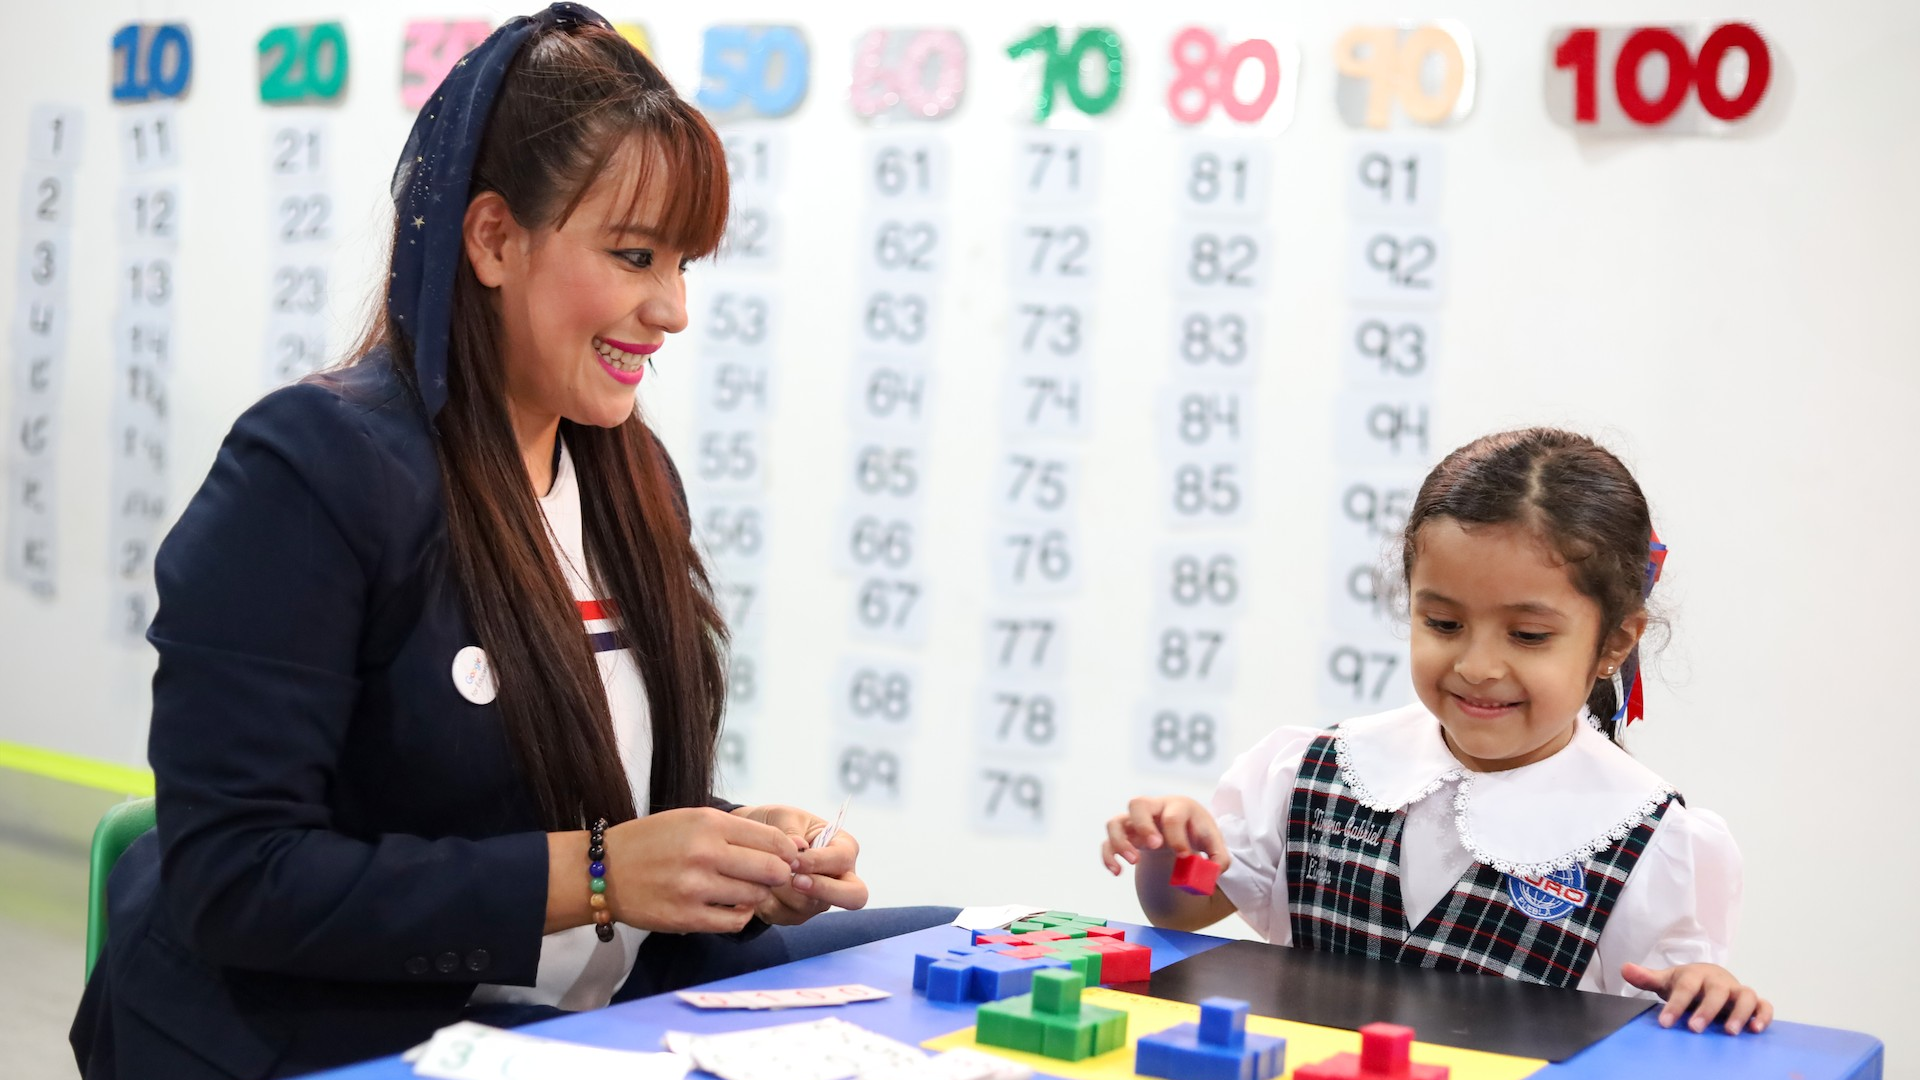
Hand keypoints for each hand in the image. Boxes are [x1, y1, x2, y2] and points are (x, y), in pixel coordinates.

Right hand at [601, 807, 799, 933]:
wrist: (604, 869)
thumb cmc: (653, 841)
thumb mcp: (693, 820)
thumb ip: (738, 831)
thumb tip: (791, 845)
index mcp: (709, 823)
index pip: (772, 839)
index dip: (790, 852)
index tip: (791, 858)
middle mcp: (704, 853)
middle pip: (771, 870)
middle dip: (781, 875)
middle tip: (776, 877)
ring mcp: (695, 887)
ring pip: (755, 896)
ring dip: (758, 895)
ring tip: (747, 889)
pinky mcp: (686, 917)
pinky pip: (734, 921)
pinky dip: (742, 915)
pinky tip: (734, 906)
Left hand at [733, 804, 869, 925]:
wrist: (755, 843)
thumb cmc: (778, 824)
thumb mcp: (784, 816)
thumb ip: (791, 830)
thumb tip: (797, 846)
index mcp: (844, 847)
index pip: (842, 859)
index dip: (817, 862)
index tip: (791, 860)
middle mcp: (839, 877)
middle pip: (855, 897)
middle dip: (825, 890)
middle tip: (796, 881)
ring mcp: (821, 899)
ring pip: (811, 907)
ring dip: (784, 892)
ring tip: (764, 875)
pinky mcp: (799, 914)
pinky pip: (786, 916)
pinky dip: (770, 903)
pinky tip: (759, 886)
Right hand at [1101, 796, 1230, 875]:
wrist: (1184, 831)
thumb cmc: (1197, 834)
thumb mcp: (1214, 844)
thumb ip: (1219, 859)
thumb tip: (1212, 871)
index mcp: (1178, 807)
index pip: (1173, 816)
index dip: (1177, 837)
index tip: (1184, 856)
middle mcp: (1153, 808)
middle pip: (1137, 803)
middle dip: (1144, 826)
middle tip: (1155, 846)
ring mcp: (1135, 821)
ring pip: (1116, 822)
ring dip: (1120, 842)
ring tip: (1134, 861)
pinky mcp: (1125, 834)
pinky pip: (1107, 841)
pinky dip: (1108, 856)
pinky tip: (1117, 872)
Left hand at [1621, 962, 1771, 1034]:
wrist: (1709, 977)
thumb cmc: (1687, 983)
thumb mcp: (1667, 980)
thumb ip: (1648, 978)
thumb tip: (1625, 969)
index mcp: (1695, 975)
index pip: (1685, 987)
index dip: (1676, 1004)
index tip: (1665, 1022)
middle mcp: (1718, 981)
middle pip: (1716, 991)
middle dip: (1706, 1009)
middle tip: (1695, 1028)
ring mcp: (1737, 990)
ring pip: (1745, 996)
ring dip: (1740, 1013)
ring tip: (1730, 1032)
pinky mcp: (1753, 1001)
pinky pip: (1764, 1005)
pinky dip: (1763, 1015)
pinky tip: (1756, 1029)